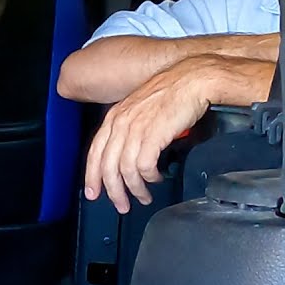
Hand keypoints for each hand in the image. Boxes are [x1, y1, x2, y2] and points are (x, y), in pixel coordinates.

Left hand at [83, 56, 215, 212]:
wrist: (192, 80)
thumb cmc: (171, 93)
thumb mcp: (140, 109)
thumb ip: (129, 129)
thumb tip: (127, 153)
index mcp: (114, 117)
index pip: (95, 152)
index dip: (92, 176)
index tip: (93, 192)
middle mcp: (121, 123)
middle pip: (107, 166)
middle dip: (113, 191)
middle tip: (121, 205)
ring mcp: (136, 129)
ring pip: (125, 170)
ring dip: (134, 188)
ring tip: (144, 196)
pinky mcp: (153, 135)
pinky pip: (144, 165)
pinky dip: (149, 177)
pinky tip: (156, 179)